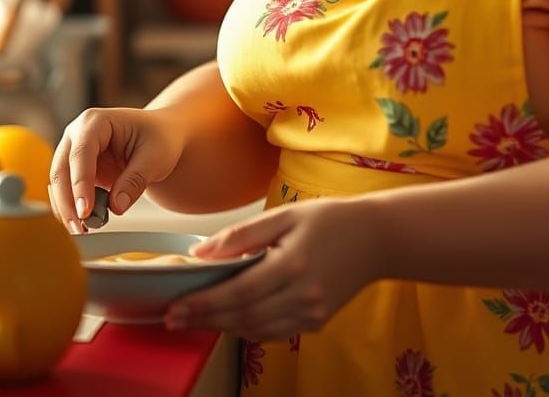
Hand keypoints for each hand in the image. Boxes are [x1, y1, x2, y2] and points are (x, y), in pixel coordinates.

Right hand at [48, 106, 183, 232]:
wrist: (162, 136)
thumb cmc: (160, 138)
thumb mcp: (156, 156)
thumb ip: (135, 180)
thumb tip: (116, 206)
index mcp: (96, 122)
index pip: (81, 153)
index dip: (80, 183)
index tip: (85, 210)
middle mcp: (78, 134)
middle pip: (62, 170)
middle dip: (68, 202)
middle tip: (81, 227)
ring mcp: (73, 152)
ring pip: (58, 184)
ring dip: (66, 209)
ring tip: (83, 230)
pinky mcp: (76, 171)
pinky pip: (66, 192)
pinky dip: (71, 209)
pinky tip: (83, 224)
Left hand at [165, 198, 383, 340]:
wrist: (376, 239)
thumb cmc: (331, 219)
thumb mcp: (286, 214)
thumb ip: (243, 234)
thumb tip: (202, 252)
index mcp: (294, 264)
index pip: (239, 292)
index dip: (205, 303)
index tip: (174, 308)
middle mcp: (303, 295)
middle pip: (243, 316)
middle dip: (205, 319)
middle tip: (172, 318)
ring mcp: (311, 314)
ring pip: (256, 331)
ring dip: (223, 326)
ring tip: (196, 318)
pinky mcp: (316, 323)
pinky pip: (273, 333)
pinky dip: (248, 328)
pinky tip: (232, 317)